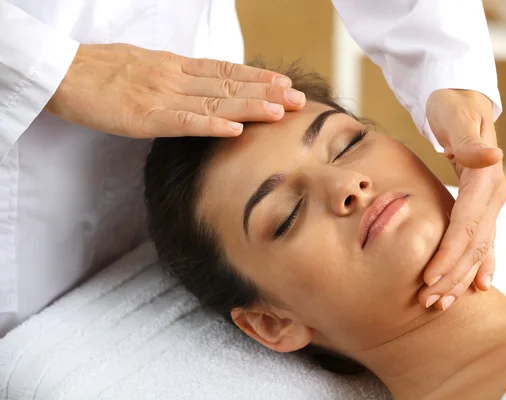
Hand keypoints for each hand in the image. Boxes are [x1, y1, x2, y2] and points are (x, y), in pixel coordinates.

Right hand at [45, 43, 305, 137]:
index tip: (283, 81)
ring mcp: (161, 96)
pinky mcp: (143, 117)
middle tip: (298, 98)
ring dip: (249, 107)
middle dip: (265, 92)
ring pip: (213, 101)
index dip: (256, 76)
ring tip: (279, 110)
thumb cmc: (99, 70)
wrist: (61, 72)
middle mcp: (175, 77)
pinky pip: (182, 122)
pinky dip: (210, 126)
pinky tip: (234, 130)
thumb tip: (197, 84)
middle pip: (227, 85)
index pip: (224, 71)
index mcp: (174, 66)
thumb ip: (174, 76)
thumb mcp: (144, 65)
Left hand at [418, 89, 505, 310]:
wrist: (462, 102)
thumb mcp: (455, 117)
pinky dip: (480, 265)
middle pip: (472, 245)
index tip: (429, 278)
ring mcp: (491, 203)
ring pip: (478, 248)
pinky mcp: (483, 206)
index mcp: (485, 180)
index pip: (466, 226)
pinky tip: (479, 286)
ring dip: (461, 278)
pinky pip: (484, 241)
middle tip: (429, 302)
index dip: (449, 254)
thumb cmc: (451, 108)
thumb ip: (469, 142)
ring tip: (443, 303)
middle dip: (451, 275)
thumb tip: (491, 156)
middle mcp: (493, 195)